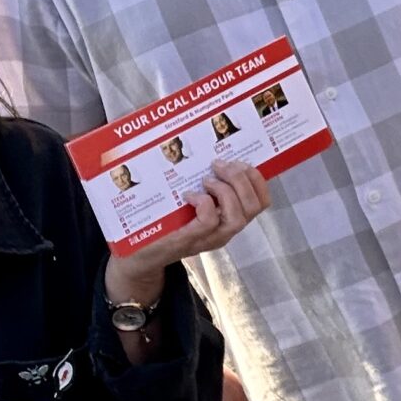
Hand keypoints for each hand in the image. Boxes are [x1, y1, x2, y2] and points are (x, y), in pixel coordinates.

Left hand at [124, 161, 271, 279]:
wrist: (140, 253)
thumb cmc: (166, 222)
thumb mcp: (190, 202)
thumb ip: (203, 183)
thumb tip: (204, 146)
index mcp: (229, 218)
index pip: (261, 202)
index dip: (257, 179)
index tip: (239, 161)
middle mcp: (225, 231)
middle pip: (253, 206)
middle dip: (240, 179)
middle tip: (219, 165)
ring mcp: (209, 239)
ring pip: (237, 217)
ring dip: (225, 191)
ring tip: (206, 179)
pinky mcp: (189, 240)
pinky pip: (209, 221)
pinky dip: (203, 202)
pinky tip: (188, 195)